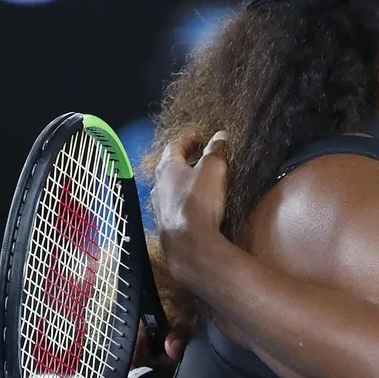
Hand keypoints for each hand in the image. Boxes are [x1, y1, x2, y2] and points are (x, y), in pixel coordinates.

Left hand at [152, 130, 228, 277]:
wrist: (188, 242)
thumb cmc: (199, 199)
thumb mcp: (212, 170)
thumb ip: (215, 151)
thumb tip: (220, 135)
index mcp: (167, 167)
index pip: (174, 146)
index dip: (188, 139)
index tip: (200, 136)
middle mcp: (158, 185)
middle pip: (170, 166)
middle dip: (184, 160)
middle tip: (200, 156)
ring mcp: (159, 206)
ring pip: (170, 187)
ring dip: (183, 181)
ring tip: (199, 180)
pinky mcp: (166, 224)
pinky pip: (174, 204)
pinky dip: (184, 198)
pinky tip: (195, 204)